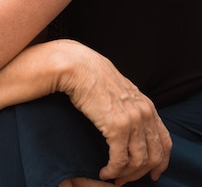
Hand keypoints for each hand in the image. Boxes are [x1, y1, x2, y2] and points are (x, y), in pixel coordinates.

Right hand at [56, 40, 171, 184]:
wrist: (77, 67)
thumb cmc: (91, 76)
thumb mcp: (119, 89)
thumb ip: (128, 104)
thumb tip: (125, 118)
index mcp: (147, 106)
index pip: (164, 141)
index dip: (160, 161)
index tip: (152, 173)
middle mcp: (145, 114)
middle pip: (154, 155)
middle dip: (141, 173)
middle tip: (126, 180)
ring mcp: (133, 121)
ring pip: (138, 161)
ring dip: (126, 175)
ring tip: (113, 177)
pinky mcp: (116, 127)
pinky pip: (120, 159)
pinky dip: (114, 170)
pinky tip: (105, 172)